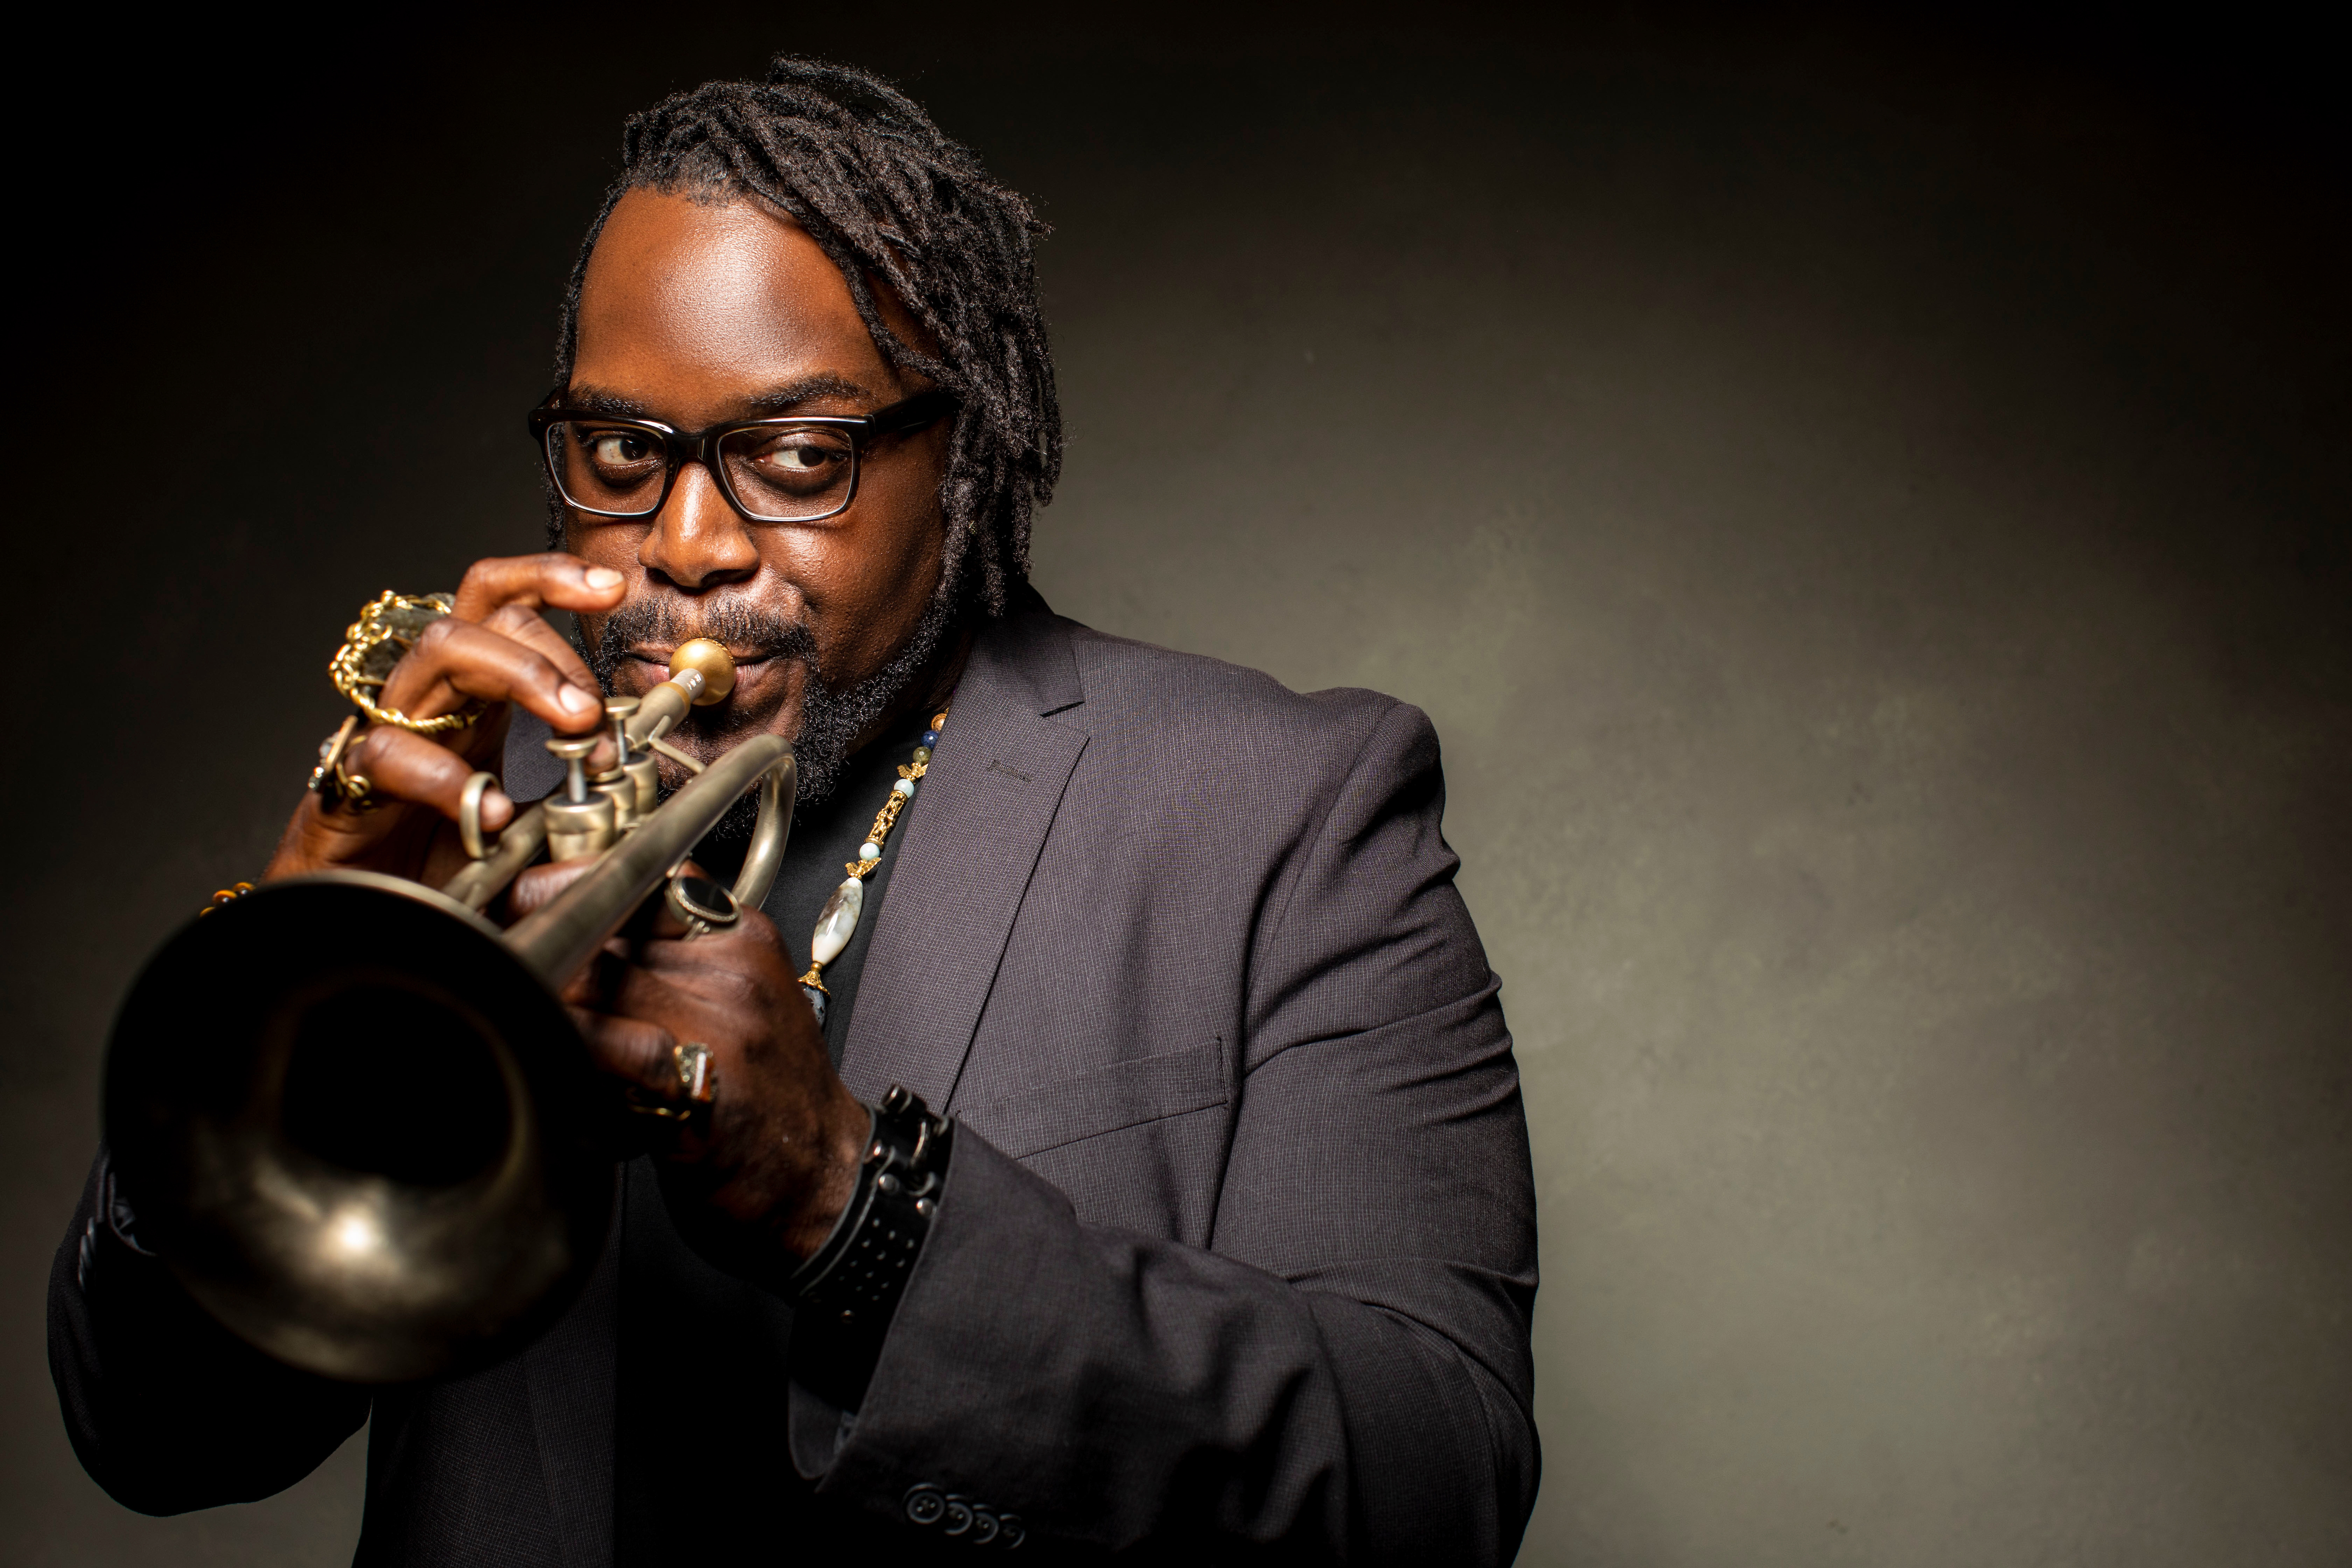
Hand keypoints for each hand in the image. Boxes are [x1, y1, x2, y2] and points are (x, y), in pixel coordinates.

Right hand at [264, 555, 625, 884]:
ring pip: (440, 650)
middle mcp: (434, 704)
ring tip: (571, 725)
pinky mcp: (351, 782)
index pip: (504, 607)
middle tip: (594, 712)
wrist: (358, 923)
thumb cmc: (434, 876)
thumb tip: (627, 849)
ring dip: (518, 673)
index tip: (611, 590)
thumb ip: (576, 845)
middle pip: (480, 617)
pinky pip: (390, 750)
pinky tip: (487, 811)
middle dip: (551, 648)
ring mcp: (391, 733)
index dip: (553, 582)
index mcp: (477, 704)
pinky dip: (446, 774)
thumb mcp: (528, 856)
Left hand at [531, 861, 866, 1273]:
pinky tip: (536, 1051)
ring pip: (597, 979)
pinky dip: (562, 1044)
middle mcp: (733, 970)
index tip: (522, 896)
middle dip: (538, 937)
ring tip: (500, 1002)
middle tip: (489, 953)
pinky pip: (609, 1046)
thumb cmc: (768, 1100)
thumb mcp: (738, 1001)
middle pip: (608, 926)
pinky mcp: (702, 1087)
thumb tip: (588, 929)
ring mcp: (722, 1025)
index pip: (645, 878)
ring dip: (538, 991)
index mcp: (742, 938)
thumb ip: (674, 961)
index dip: (571, 883)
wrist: (824, 1180)